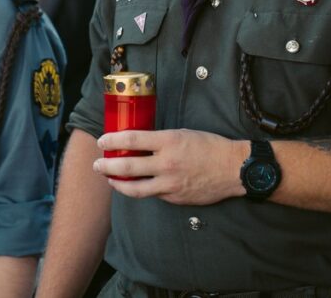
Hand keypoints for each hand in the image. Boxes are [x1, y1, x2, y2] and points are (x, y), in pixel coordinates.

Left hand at [93, 129, 247, 204]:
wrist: (233, 168)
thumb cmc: (210, 146)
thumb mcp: (183, 133)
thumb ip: (161, 140)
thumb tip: (140, 143)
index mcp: (168, 142)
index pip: (131, 140)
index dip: (112, 141)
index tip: (102, 142)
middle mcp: (166, 163)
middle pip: (127, 167)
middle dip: (106, 166)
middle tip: (97, 165)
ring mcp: (169, 184)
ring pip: (135, 188)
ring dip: (118, 184)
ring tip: (109, 180)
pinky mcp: (175, 198)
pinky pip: (153, 194)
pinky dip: (141, 190)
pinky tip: (135, 186)